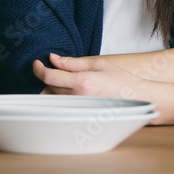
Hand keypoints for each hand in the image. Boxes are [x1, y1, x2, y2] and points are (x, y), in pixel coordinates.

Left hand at [33, 53, 157, 101]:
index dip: (38, 69)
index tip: (37, 63)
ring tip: (66, 83)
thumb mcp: (97, 64)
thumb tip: (53, 58)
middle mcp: (77, 98)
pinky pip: (63, 107)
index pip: (49, 77)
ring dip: (53, 90)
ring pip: (54, 99)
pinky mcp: (81, 116)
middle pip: (48, 88)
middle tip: (57, 71)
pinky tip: (71, 94)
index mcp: (81, 82)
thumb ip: (72, 62)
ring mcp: (79, 109)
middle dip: (48, 78)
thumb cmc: (119, 79)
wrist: (136, 98)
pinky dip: (61, 99)